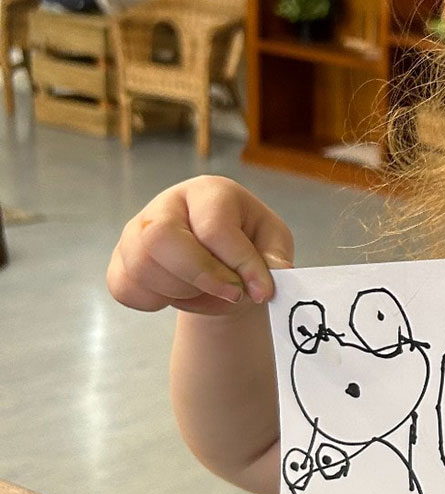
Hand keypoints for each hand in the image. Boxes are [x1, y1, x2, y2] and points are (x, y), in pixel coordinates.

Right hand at [108, 176, 293, 318]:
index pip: (214, 227)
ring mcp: (137, 231)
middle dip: (200, 275)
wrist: (222, 265)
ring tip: (206, 289)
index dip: (239, 264)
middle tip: (231, 293)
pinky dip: (153, 301)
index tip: (261, 291)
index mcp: (209, 192)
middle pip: (160, 236)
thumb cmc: (250, 246)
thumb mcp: (273, 244)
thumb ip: (274, 257)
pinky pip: (124, 288)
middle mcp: (167, 205)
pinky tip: (178, 293)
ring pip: (141, 266)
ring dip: (181, 291)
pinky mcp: (121, 260)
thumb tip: (271, 276)